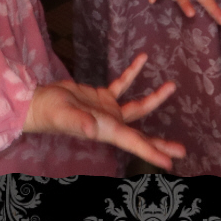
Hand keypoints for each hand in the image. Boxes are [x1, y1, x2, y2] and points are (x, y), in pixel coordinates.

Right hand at [22, 53, 185, 169]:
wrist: (38, 102)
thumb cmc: (50, 112)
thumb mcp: (64, 115)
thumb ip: (79, 122)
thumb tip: (92, 130)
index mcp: (107, 130)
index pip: (135, 143)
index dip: (154, 153)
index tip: (172, 162)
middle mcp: (111, 124)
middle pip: (141, 135)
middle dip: (161, 143)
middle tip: (182, 149)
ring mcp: (107, 111)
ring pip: (137, 108)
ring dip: (154, 98)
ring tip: (171, 86)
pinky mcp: (101, 97)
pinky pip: (122, 85)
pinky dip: (132, 74)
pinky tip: (141, 59)